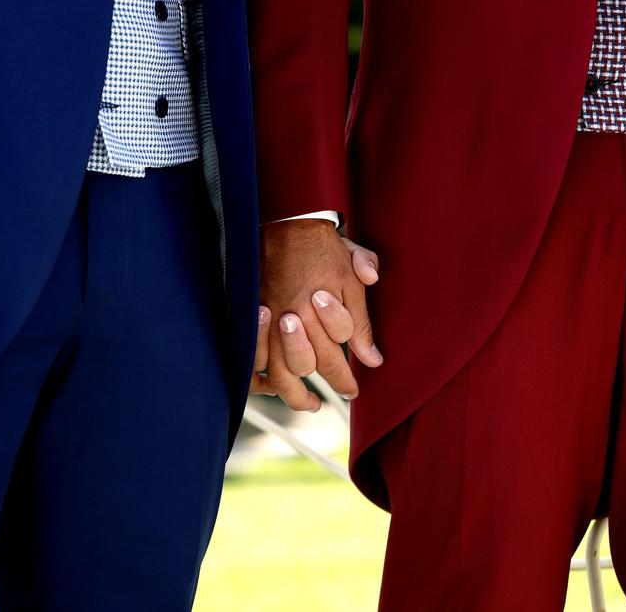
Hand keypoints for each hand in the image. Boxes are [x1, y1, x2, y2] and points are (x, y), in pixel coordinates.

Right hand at [252, 220, 382, 410]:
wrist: (285, 221)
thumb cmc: (324, 246)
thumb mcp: (352, 273)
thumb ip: (362, 318)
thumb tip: (374, 358)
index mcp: (323, 304)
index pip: (339, 351)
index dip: (347, 375)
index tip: (354, 388)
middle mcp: (296, 315)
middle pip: (313, 363)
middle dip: (332, 382)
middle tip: (344, 393)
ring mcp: (271, 317)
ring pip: (280, 369)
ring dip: (295, 393)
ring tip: (309, 405)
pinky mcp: (252, 314)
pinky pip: (254, 355)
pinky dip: (261, 375)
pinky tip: (272, 386)